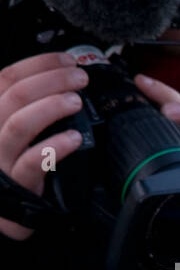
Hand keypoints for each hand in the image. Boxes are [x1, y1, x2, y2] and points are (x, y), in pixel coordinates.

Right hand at [0, 53, 86, 241]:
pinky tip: (75, 139)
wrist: (7, 210)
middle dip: (51, 79)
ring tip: (76, 100)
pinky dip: (55, 146)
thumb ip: (32, 104)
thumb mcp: (19, 127)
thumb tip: (63, 79)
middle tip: (80, 78)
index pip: (8, 76)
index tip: (68, 60)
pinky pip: (34, 161)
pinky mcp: (17, 181)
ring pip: (20, 123)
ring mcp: (2, 154)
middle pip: (15, 94)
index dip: (39, 64)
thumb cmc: (16, 162)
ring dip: (51, 107)